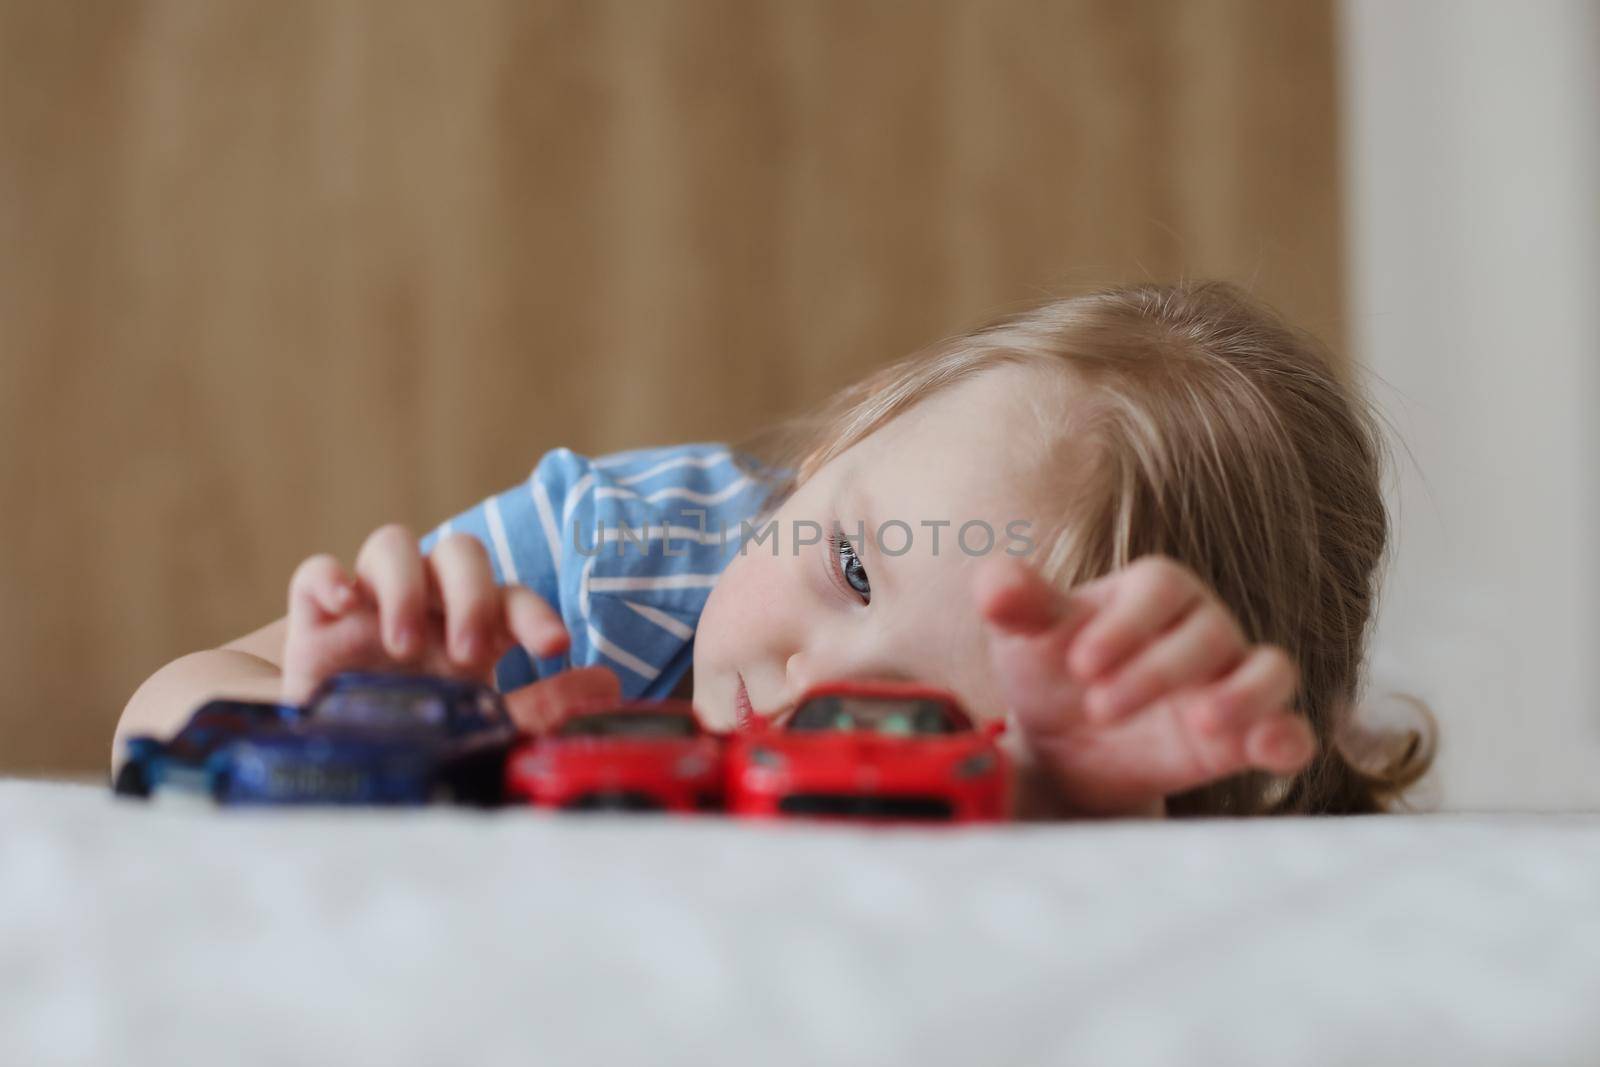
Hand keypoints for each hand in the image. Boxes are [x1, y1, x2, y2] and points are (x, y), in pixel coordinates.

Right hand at [281, 524, 619, 728]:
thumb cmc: (425, 743)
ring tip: (403, 647)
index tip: (554, 648)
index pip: (512, 597)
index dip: (535, 613)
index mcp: (474, 628)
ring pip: (391, 544)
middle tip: (468, 655)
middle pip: (458, 552)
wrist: (345, 777)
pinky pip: (315, 571)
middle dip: (471, 594)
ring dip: (404, 585)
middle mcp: (426, 605)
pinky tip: (344, 604)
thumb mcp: (486, 730)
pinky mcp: (314, 625)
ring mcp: (369, 609)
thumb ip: (543, 708)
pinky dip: (329, 577)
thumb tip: (609, 686)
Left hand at [973, 554, 1315, 816]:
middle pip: (1208, 632)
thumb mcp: (1025, 639)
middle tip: (1098, 708)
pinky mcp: (1245, 736)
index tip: (1079, 663)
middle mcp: (1202, 628)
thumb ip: (1017, 607)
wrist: (1065, 747)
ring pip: (1269, 670)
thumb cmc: (1051, 673)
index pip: (1161, 586)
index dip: (1127, 622)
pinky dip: (1288, 735)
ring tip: (1200, 722)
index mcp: (1151, 592)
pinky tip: (1269, 750)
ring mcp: (1230, 681)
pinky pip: (1289, 727)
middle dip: (1156, 671)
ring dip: (1244, 694)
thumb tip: (992, 585)